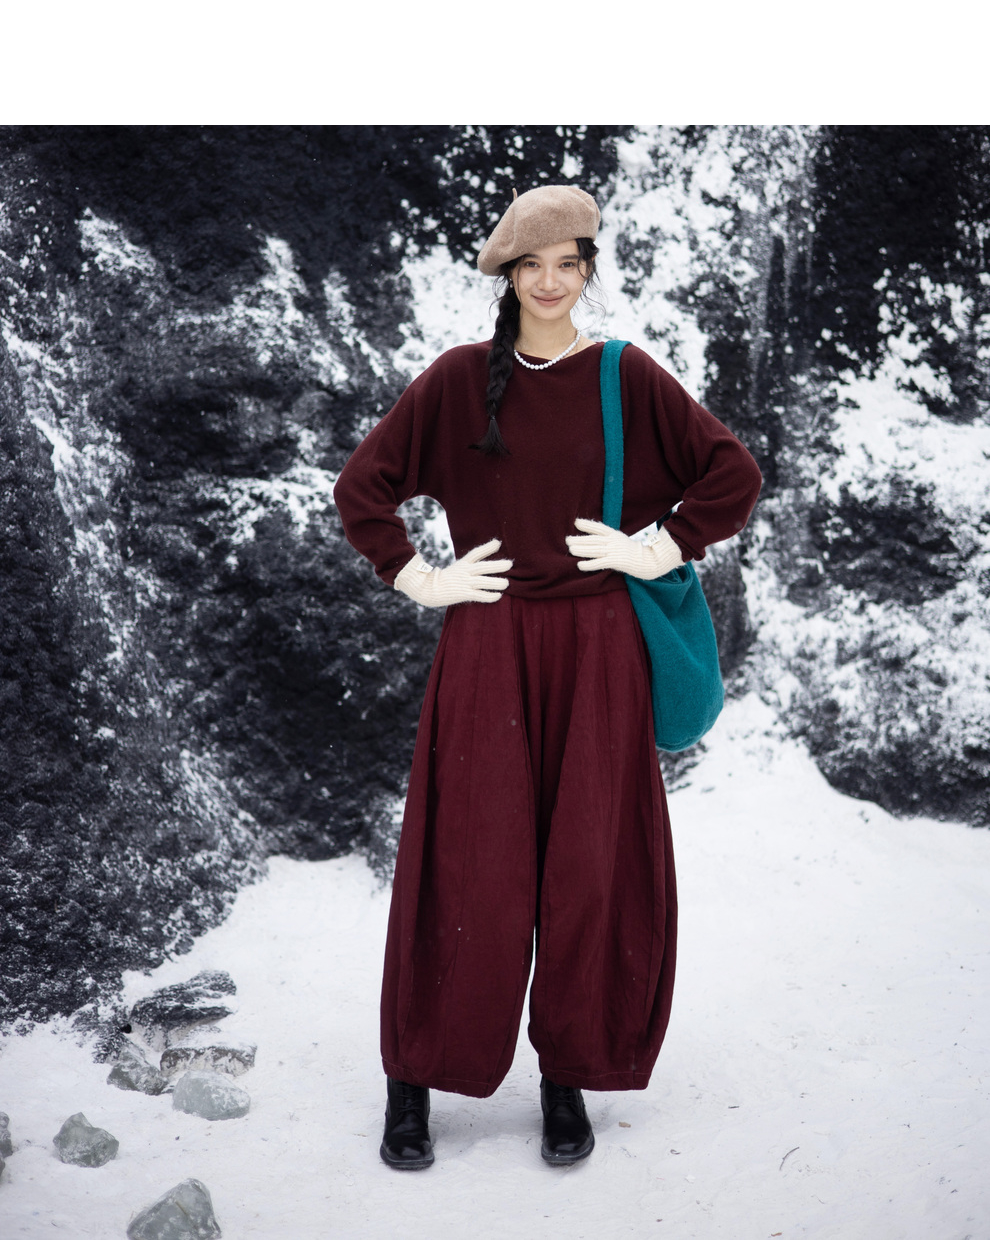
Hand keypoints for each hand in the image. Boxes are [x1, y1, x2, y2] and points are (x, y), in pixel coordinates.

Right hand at [394, 538, 512, 606]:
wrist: (428, 589)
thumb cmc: (444, 580)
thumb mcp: (456, 569)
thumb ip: (468, 566)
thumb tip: (481, 565)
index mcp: (462, 564)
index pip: (476, 553)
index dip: (487, 548)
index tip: (498, 543)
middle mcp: (464, 572)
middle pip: (483, 567)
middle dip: (497, 565)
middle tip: (510, 564)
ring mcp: (464, 583)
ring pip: (482, 581)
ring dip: (495, 582)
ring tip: (507, 583)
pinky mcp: (463, 594)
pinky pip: (478, 595)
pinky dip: (489, 596)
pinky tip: (498, 596)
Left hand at [566, 518, 684, 578]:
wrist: (649, 561)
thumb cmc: (633, 552)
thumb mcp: (621, 541)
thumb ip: (610, 539)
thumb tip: (596, 540)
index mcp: (615, 535)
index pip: (599, 528)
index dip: (587, 524)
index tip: (576, 522)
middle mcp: (613, 541)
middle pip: (593, 539)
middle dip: (579, 539)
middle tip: (566, 539)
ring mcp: (614, 551)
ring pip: (594, 549)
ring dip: (581, 549)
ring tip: (570, 549)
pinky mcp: (616, 562)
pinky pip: (600, 563)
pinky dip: (589, 564)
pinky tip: (579, 565)